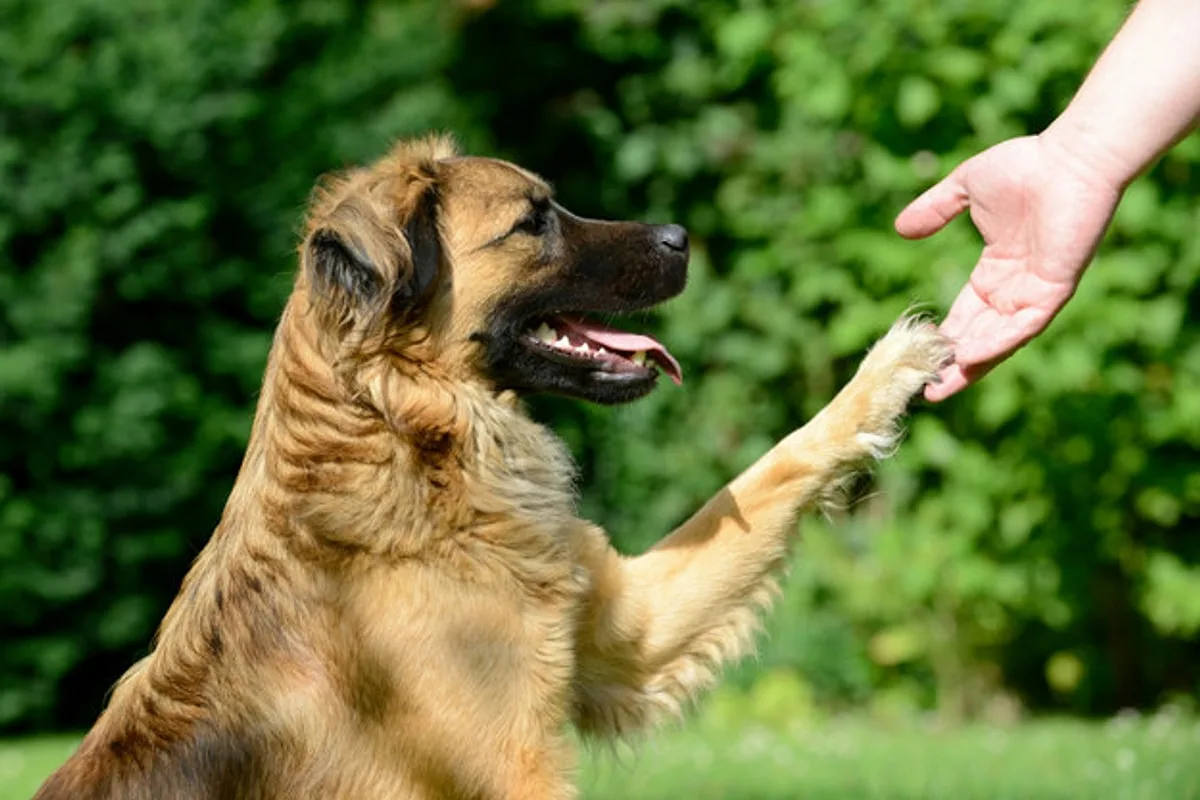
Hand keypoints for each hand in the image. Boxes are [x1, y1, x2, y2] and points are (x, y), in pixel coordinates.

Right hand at [895, 134, 1123, 400]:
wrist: (1071, 158)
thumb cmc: (1025, 166)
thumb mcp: (965, 189)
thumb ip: (934, 210)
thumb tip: (901, 228)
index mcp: (997, 270)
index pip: (967, 314)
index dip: (944, 337)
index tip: (919, 355)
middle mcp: (1016, 289)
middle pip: (980, 337)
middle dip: (954, 363)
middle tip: (926, 388)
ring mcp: (1035, 292)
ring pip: (1000, 340)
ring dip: (972, 365)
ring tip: (942, 386)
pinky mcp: (1054, 291)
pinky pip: (1023, 327)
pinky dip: (997, 344)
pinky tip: (968, 357)